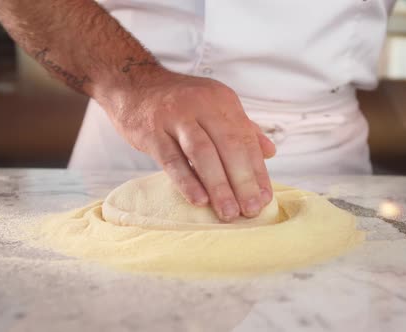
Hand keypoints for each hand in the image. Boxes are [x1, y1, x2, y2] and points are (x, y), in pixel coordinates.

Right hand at [105, 70, 275, 220]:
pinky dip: (187, 181)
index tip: (264, 199)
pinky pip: (171, 159)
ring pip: (203, 153)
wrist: (134, 85)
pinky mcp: (152, 130)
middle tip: (250, 210)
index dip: (257, 172)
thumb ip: (242, 129)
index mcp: (222, 101)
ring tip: (228, 212)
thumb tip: (271, 152)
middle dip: (242, 182)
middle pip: (229, 146)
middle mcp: (202, 105)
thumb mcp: (214, 107)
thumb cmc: (179, 103)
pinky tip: (198, 200)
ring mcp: (175, 117)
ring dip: (219, 186)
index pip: (246, 140)